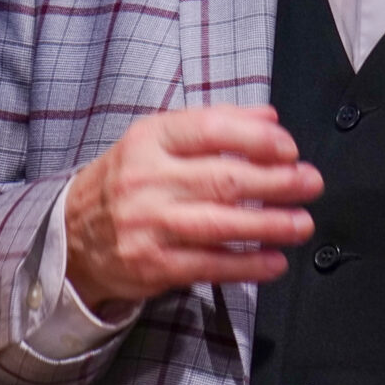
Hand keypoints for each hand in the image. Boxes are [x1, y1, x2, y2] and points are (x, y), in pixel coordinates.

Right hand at [64, 106, 322, 310]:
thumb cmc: (130, 180)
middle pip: (223, 179)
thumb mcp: (160, 140)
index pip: (210, 130)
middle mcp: (147, 179)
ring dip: (270, 225)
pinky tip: (275, 260)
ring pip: (221, 225)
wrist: (74, 234)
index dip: (256, 139)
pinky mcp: (153, 265)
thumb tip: (270, 118)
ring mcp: (149, 225)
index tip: (290, 148)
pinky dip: (247, 264)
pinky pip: (210, 265)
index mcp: (150, 139)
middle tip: (310, 183)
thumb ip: (216, 124)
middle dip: (277, 182)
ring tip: (302, 223)